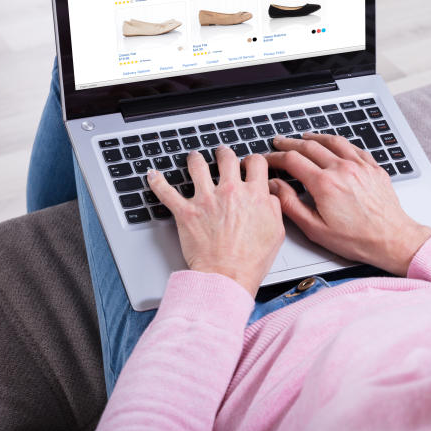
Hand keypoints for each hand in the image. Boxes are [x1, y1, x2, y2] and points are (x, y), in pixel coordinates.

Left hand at [147, 145, 284, 296]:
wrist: (227, 277)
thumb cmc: (251, 260)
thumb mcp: (276, 232)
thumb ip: (273, 207)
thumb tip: (269, 195)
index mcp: (254, 194)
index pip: (255, 163)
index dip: (252, 160)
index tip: (248, 163)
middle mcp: (230, 191)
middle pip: (227, 158)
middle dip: (224, 153)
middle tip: (221, 153)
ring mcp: (206, 200)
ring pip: (197, 166)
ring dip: (195, 159)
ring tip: (194, 157)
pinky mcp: (186, 212)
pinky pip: (166, 192)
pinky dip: (157, 182)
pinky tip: (153, 175)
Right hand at [265, 134, 430, 275]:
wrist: (392, 239)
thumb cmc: (357, 239)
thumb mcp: (315, 229)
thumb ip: (291, 205)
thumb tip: (275, 187)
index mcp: (325, 184)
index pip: (292, 160)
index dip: (275, 157)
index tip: (267, 159)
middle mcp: (342, 169)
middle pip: (309, 146)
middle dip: (289, 143)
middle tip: (278, 143)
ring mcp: (360, 166)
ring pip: (332, 141)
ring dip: (314, 137)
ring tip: (303, 137)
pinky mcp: (373, 168)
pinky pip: (353, 147)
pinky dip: (338, 142)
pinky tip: (334, 144)